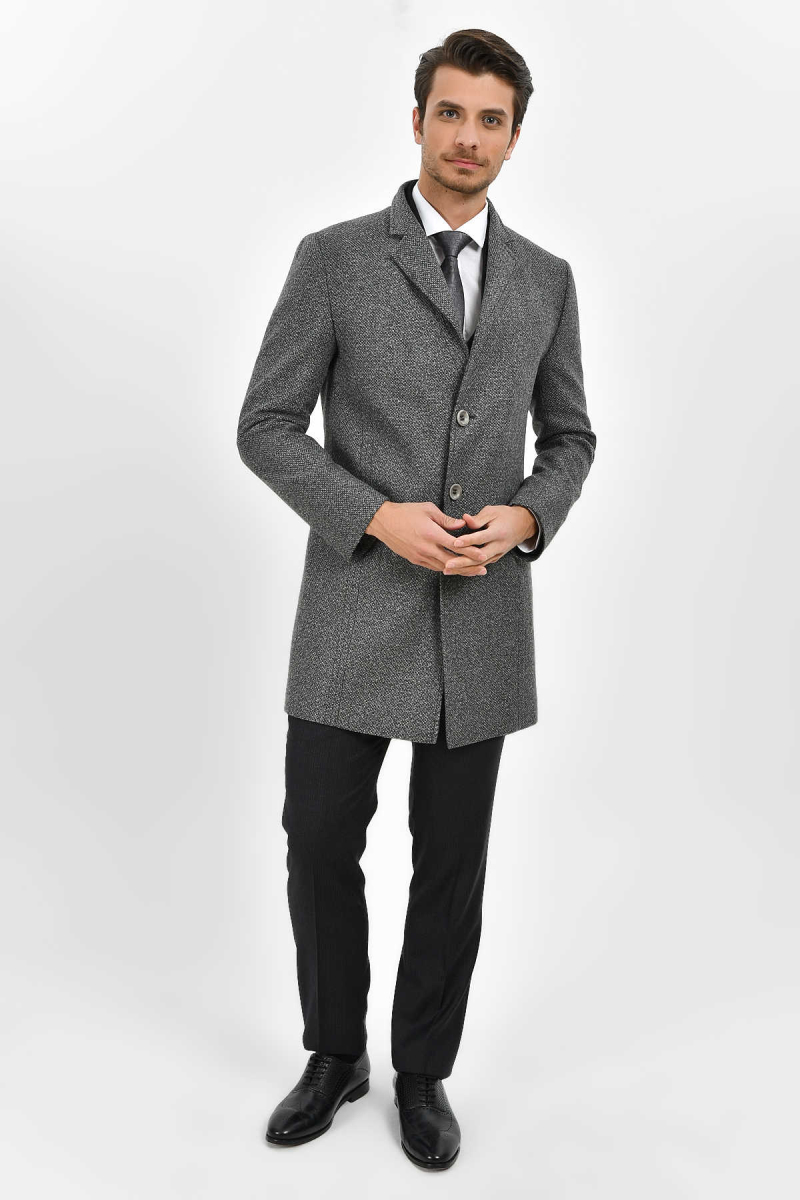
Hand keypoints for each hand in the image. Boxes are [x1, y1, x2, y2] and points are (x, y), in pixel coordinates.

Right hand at [366, 501, 488, 574]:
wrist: (384, 522)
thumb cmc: (405, 512)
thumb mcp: (428, 509)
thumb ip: (446, 520)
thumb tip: (462, 525)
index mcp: (431, 533)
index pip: (456, 545)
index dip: (471, 551)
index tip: (483, 555)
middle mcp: (426, 548)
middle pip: (452, 562)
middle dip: (469, 566)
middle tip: (483, 569)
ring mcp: (420, 556)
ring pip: (444, 567)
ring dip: (459, 570)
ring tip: (472, 571)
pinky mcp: (415, 560)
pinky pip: (434, 567)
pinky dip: (446, 569)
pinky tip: (454, 569)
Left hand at [442, 505, 536, 572]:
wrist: (523, 525)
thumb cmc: (505, 515)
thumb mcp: (492, 512)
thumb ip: (478, 518)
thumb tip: (464, 519)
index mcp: (498, 532)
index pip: (481, 538)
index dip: (468, 540)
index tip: (455, 543)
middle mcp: (499, 546)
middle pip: (479, 556)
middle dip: (463, 562)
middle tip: (448, 564)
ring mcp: (498, 554)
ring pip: (479, 564)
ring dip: (463, 568)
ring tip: (447, 570)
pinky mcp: (495, 558)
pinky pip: (481, 565)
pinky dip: (468, 569)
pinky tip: (456, 571)